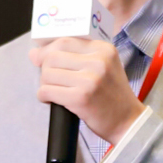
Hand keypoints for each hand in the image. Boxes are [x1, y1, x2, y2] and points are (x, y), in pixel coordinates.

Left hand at [28, 35, 143, 142]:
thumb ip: (74, 56)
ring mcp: (90, 80)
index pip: (64, 41)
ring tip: (55, 91)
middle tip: (51, 81)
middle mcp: (98, 61)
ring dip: (45, 84)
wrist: (127, 121)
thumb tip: (34, 52)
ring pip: (47, 74)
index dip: (46, 49)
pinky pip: (47, 91)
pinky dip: (44, 96)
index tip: (39, 57)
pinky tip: (53, 100)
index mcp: (103, 49)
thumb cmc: (112, 95)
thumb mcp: (103, 66)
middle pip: (52, 57)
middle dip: (45, 69)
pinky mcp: (81, 98)